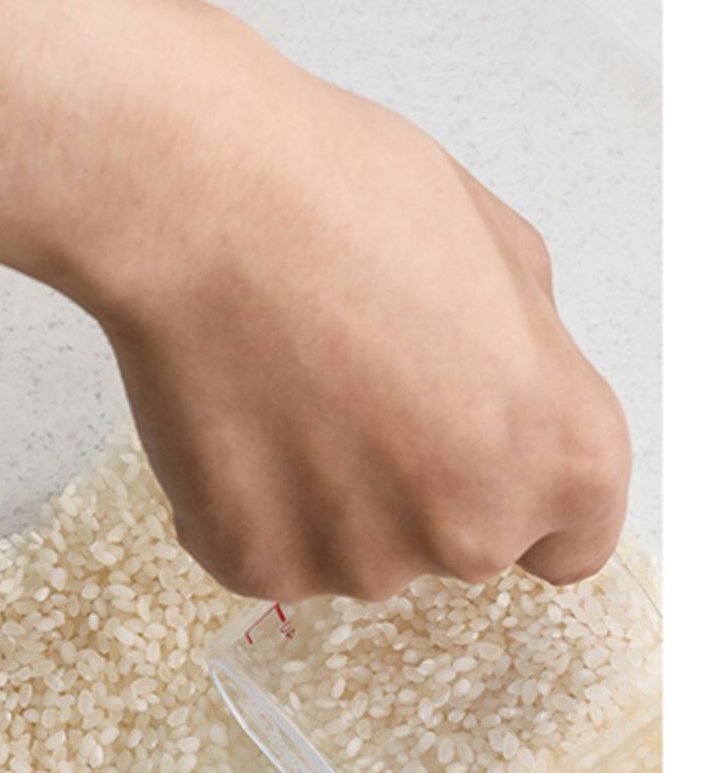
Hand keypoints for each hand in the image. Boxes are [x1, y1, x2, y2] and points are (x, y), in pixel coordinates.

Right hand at [64, 19, 630, 600]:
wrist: (203, 211)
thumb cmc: (351, 203)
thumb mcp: (509, 253)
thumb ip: (531, 365)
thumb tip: (501, 402)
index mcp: (562, 456)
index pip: (570, 544)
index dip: (517, 488)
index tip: (473, 450)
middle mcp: (473, 533)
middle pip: (457, 544)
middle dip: (420, 485)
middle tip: (359, 387)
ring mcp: (361, 562)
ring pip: (357, 552)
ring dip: (329, 498)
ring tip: (286, 392)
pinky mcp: (260, 569)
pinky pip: (268, 554)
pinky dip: (249, 507)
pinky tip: (236, 420)